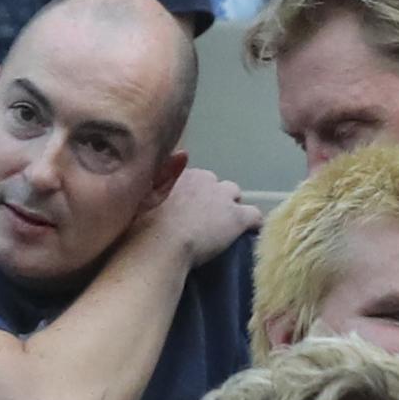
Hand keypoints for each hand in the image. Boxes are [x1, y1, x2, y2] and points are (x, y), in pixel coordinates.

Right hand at [154, 160, 270, 266]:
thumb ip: (162, 176)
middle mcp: (206, 179)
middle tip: (204, 222)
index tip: (188, 211)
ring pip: (235, 196)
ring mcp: (224, 198)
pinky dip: (252, 225)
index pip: (198, 180)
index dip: (195, 196)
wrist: (159, 244)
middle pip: (217, 186)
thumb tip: (180, 155)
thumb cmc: (143, 225)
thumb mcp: (145, 194)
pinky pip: (255, 216)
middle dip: (214, 200)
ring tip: (223, 229)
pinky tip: (248, 236)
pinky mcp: (238, 218)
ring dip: (231, 209)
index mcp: (184, 174)